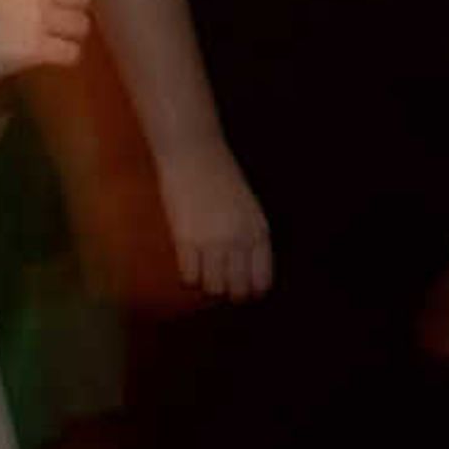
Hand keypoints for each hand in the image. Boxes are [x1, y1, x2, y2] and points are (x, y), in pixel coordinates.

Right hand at [0, 0, 91, 82]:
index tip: (61, 2)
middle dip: (74, 12)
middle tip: (61, 26)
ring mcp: (38, 20)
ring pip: (81, 26)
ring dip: (72, 36)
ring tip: (57, 42)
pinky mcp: (35, 49)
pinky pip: (71, 53)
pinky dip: (66, 57)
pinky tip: (53, 58)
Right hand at [156, 142, 272, 299]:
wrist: (194, 155)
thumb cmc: (222, 178)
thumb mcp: (248, 208)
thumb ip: (250, 237)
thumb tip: (244, 270)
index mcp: (259, 231)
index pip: (262, 279)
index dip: (254, 291)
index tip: (246, 293)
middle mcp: (239, 240)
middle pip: (238, 289)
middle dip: (231, 293)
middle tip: (223, 287)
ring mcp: (212, 242)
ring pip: (213, 288)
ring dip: (208, 286)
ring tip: (204, 275)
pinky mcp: (186, 240)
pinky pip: (189, 277)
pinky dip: (189, 278)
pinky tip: (189, 267)